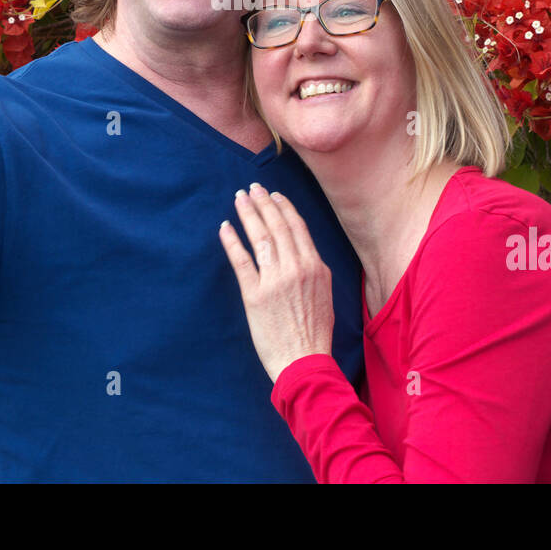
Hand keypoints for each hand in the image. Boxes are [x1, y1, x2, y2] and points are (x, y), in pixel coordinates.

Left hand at [218, 183, 334, 383]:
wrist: (304, 361)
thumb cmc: (315, 332)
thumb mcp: (325, 294)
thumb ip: (314, 270)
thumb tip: (303, 251)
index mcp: (316, 267)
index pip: (297, 227)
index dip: (284, 207)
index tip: (274, 195)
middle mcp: (296, 268)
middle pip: (277, 226)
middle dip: (263, 203)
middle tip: (252, 188)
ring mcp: (274, 280)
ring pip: (260, 237)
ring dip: (248, 214)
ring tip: (239, 199)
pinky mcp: (254, 295)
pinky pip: (241, 260)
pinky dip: (232, 241)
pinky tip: (225, 227)